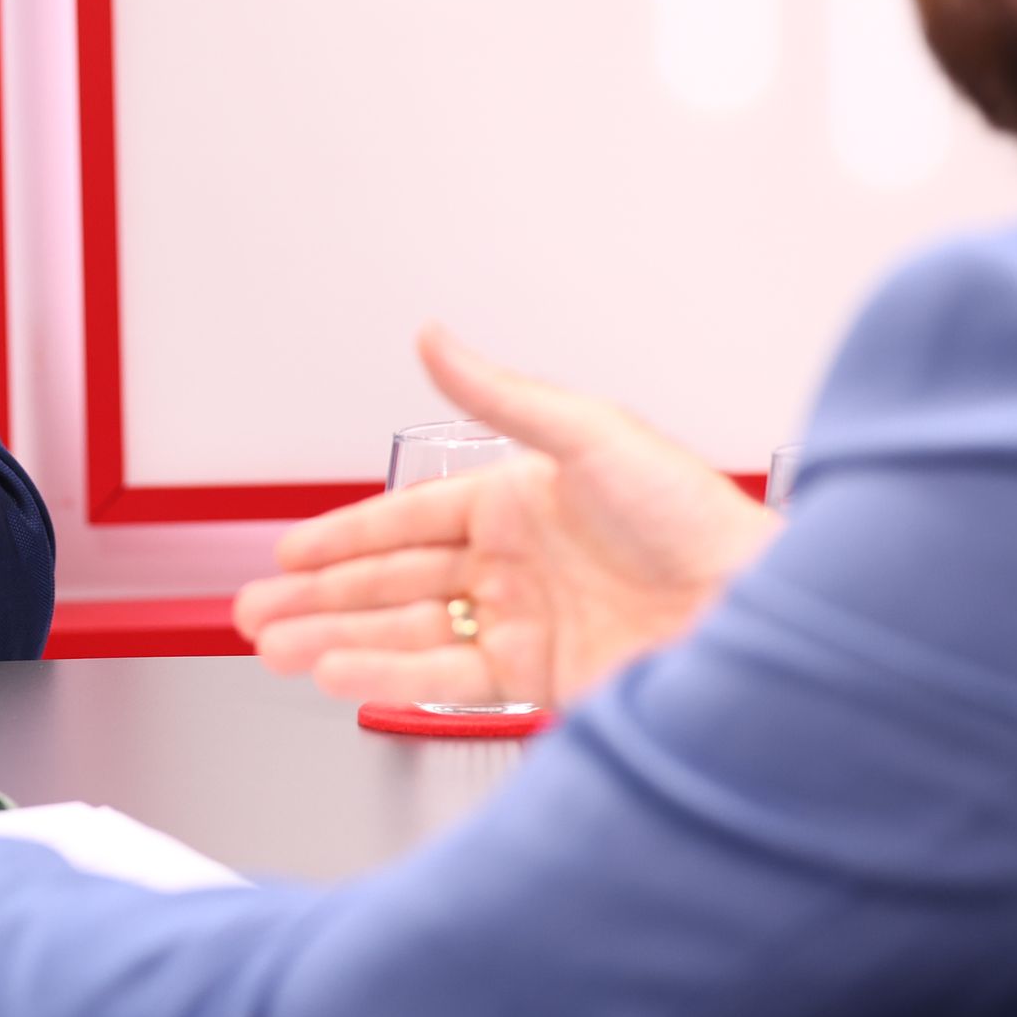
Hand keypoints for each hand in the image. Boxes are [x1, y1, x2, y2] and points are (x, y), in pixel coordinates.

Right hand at [234, 324, 775, 711]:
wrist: (760, 611)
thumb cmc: (702, 520)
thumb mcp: (593, 435)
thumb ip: (501, 395)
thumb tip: (437, 338)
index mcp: (523, 500)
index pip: (409, 519)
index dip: (343, 534)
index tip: (290, 549)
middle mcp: (518, 563)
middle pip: (393, 581)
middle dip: (318, 595)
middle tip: (256, 608)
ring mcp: (526, 623)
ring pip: (405, 633)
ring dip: (336, 639)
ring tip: (276, 648)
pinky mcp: (542, 678)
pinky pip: (444, 679)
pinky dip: (386, 678)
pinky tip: (341, 673)